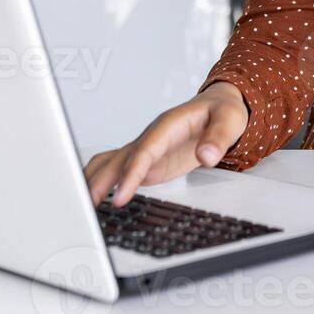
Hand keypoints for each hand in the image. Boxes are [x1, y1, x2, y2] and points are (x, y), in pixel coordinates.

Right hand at [83, 81, 248, 206]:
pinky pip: (121, 170)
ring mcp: (147, 149)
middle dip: (100, 181)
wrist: (219, 107)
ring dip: (95, 181)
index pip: (144, 152)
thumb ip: (219, 138)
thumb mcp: (229, 120)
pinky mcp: (149, 161)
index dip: (131, 174)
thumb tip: (208, 155)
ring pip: (112, 164)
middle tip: (87, 205)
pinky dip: (105, 183)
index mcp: (167, 126)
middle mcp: (151, 137)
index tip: (120, 196)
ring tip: (83, 204)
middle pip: (119, 159)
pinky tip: (95, 198)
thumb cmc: (222, 111)